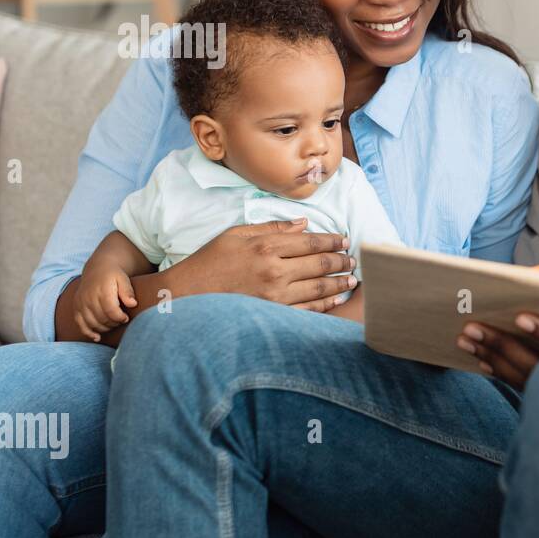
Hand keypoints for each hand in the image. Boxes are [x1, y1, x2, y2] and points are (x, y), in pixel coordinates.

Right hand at [71, 262, 136, 341]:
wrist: (97, 269)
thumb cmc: (113, 276)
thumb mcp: (123, 279)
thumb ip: (128, 291)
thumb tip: (133, 304)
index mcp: (101, 290)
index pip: (111, 310)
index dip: (120, 318)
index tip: (126, 318)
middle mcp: (89, 297)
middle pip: (102, 318)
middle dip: (114, 323)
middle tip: (120, 321)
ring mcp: (81, 303)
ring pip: (92, 323)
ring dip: (104, 328)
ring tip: (113, 324)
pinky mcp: (76, 308)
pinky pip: (80, 324)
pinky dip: (88, 333)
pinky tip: (97, 337)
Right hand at [167, 218, 357, 311]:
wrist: (186, 296)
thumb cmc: (210, 262)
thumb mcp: (236, 234)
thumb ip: (272, 228)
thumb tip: (304, 222)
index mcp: (266, 247)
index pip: (311, 242)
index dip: (333, 241)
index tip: (345, 240)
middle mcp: (274, 271)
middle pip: (320, 264)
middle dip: (341, 261)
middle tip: (353, 260)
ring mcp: (275, 296)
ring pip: (319, 288)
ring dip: (339, 283)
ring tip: (351, 279)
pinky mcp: (273, 315)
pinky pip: (307, 310)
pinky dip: (326, 304)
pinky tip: (335, 299)